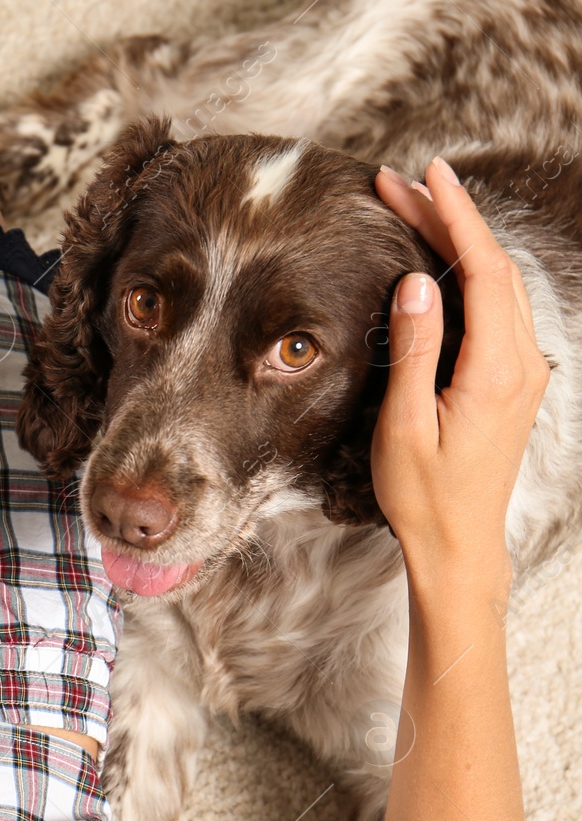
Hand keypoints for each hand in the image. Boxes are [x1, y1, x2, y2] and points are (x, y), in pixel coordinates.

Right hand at [372, 158, 548, 591]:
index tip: (426, 175)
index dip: (454, 216)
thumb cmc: (423, 494)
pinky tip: (439, 264)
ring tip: (416, 209)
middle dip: (450, 217)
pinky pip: (496, 308)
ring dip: (459, 242)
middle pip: (492, 267)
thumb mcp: (403, 424)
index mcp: (496, 369)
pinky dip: (468, 273)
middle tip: (401, 183)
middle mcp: (522, 362)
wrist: (459, 542)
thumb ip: (415, 350)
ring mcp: (522, 370)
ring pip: (498, 284)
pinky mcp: (511, 380)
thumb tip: (416, 285)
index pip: (481, 270)